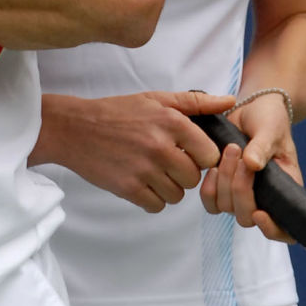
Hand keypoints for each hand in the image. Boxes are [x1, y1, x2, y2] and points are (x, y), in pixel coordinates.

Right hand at [44, 89, 235, 213]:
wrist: (74, 128)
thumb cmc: (117, 112)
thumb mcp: (156, 99)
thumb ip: (195, 102)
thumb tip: (230, 102)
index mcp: (172, 122)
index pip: (209, 155)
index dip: (200, 156)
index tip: (186, 152)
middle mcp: (161, 146)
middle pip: (194, 178)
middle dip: (183, 172)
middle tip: (165, 161)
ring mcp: (144, 170)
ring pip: (177, 195)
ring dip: (168, 187)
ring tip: (151, 171)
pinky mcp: (128, 188)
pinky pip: (156, 205)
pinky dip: (151, 198)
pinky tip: (141, 182)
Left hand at [199, 91, 299, 242]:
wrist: (251, 109)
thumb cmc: (269, 119)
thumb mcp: (271, 129)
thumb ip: (262, 146)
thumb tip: (252, 165)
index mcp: (286, 189)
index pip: (285, 227)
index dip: (273, 230)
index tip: (259, 213)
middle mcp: (264, 198)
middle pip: (247, 217)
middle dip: (240, 189)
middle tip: (240, 156)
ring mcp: (241, 195)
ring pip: (226, 208)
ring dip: (224, 182)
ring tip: (230, 151)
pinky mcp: (222, 188)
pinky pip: (210, 202)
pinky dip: (208, 186)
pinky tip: (213, 166)